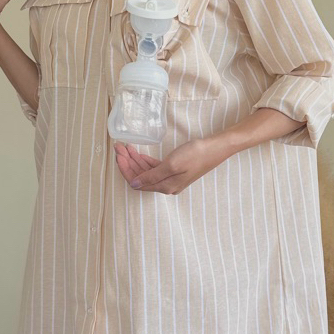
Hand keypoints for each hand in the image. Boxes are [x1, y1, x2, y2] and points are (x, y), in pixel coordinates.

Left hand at [113, 138, 228, 194]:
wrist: (215, 148)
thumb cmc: (195, 154)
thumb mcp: (171, 165)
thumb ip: (151, 176)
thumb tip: (134, 184)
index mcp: (164, 186)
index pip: (137, 182)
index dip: (125, 169)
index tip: (118, 155)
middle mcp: (166, 185)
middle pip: (140, 177)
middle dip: (127, 163)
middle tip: (118, 147)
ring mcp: (170, 178)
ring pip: (146, 171)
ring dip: (135, 160)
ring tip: (125, 147)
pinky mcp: (174, 170)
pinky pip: (154, 168)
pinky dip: (144, 160)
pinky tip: (138, 153)